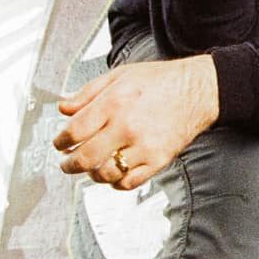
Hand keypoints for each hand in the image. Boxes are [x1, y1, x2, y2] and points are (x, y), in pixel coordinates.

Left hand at [54, 56, 218, 189]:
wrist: (199, 90)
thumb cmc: (161, 81)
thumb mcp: (119, 75)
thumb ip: (88, 93)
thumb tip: (64, 108)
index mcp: (114, 103)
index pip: (74, 131)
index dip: (60, 141)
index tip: (59, 143)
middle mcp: (127, 127)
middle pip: (85, 158)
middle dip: (69, 164)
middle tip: (66, 163)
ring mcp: (144, 146)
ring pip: (105, 174)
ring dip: (92, 174)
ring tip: (91, 169)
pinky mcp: (159, 160)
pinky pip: (129, 182)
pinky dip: (116, 182)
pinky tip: (114, 174)